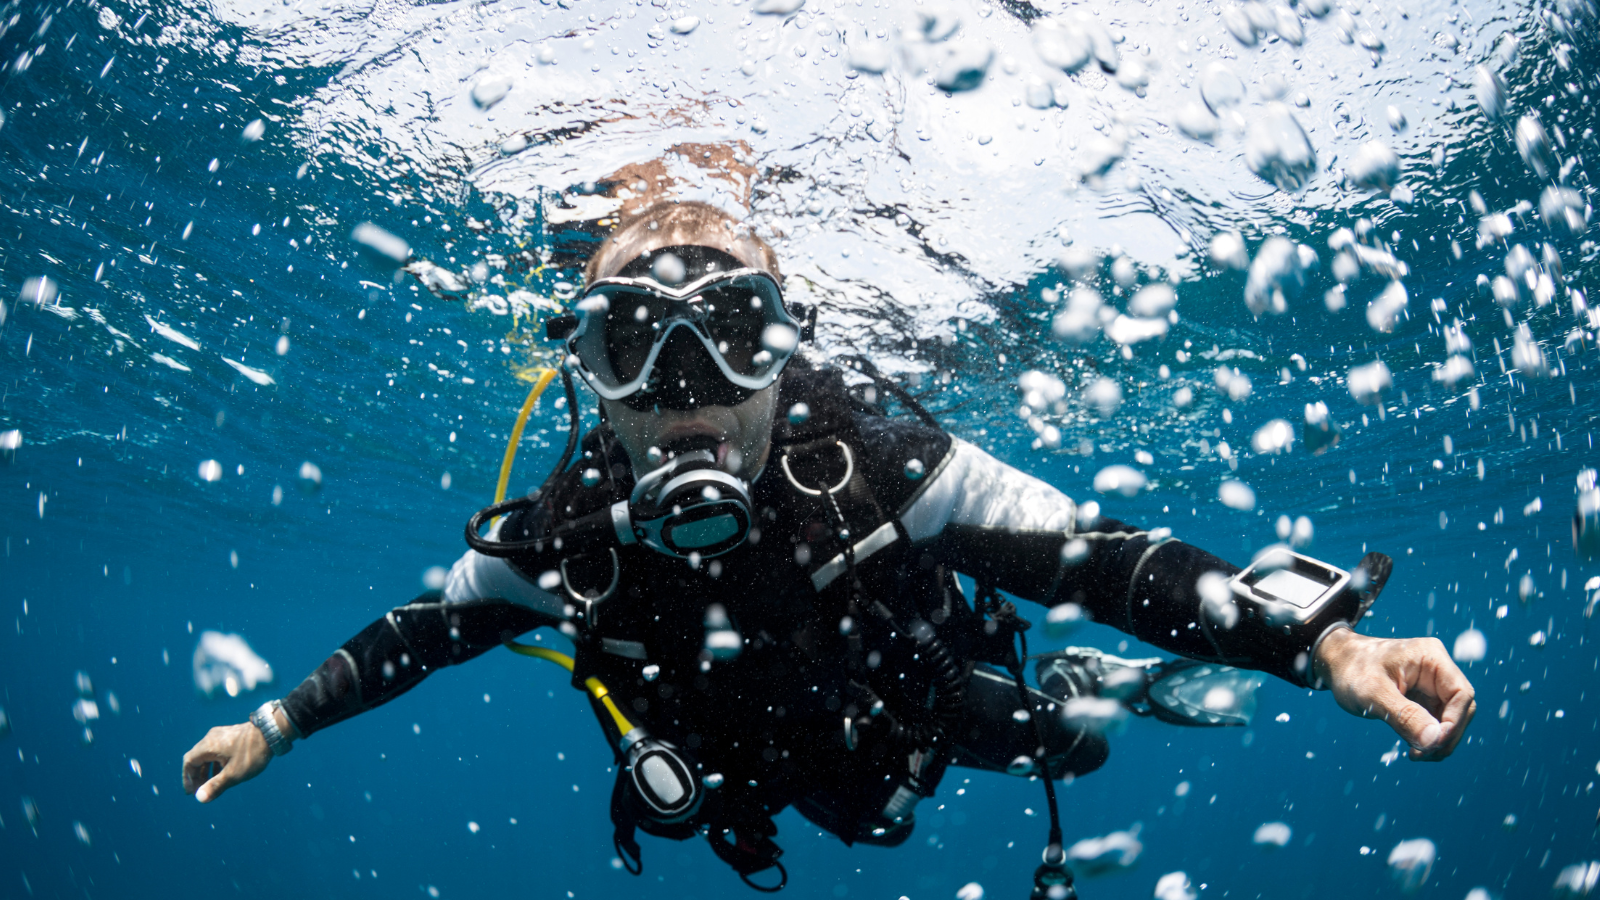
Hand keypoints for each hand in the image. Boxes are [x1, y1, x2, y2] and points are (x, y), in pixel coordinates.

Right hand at [182, 722, 272, 801]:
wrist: (273, 732)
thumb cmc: (252, 753)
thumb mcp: (233, 774)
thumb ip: (215, 786)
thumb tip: (199, 798)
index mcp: (208, 746)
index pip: (189, 762)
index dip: (188, 778)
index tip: (191, 792)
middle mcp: (211, 737)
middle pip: (197, 758)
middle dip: (198, 776)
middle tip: (202, 791)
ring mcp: (222, 735)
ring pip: (208, 755)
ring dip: (208, 770)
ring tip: (213, 785)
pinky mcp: (231, 735)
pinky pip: (218, 751)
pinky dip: (217, 763)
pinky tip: (224, 773)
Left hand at [1311, 627, 1475, 760]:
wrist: (1336, 664)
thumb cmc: (1352, 670)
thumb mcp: (1373, 694)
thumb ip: (1404, 716)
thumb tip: (1434, 741)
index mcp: (1431, 658)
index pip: (1461, 693)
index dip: (1454, 722)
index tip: (1434, 743)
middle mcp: (1437, 670)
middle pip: (1460, 710)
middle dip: (1445, 736)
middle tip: (1422, 755)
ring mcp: (1432, 686)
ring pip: (1450, 721)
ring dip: (1437, 742)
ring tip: (1415, 755)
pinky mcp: (1424, 700)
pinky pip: (1436, 724)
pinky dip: (1428, 740)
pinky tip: (1413, 750)